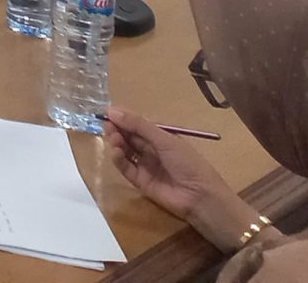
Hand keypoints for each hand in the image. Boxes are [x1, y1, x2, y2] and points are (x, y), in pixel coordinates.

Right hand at [103, 107, 238, 232]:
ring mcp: (145, 165)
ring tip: (113, 138)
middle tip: (107, 125)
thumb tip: (111, 111)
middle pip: (129, 136)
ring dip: (116, 142)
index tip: (107, 112)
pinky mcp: (140, 181)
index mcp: (161, 137)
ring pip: (125, 150)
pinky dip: (118, 159)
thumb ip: (138, 125)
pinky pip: (125, 167)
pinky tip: (116, 152)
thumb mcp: (164, 140)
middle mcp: (152, 150)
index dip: (123, 118)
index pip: (137, 124)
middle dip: (117, 129)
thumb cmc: (187, 163)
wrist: (200, 197)